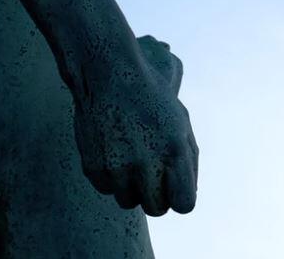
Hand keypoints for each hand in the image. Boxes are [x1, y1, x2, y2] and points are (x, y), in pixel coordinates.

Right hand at [72, 39, 198, 215]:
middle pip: (156, 209)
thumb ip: (188, 159)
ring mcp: (118, 168)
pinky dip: (110, 175)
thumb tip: (187, 194)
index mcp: (174, 151)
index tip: (173, 186)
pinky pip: (106, 188)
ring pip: (128, 201)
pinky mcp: (94, 168)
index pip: (184, 203)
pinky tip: (112, 148)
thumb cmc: (151, 99)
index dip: (180, 197)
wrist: (109, 74)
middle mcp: (147, 163)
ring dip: (131, 186)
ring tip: (130, 155)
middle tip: (150, 172)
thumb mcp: (180, 123)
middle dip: (156, 195)